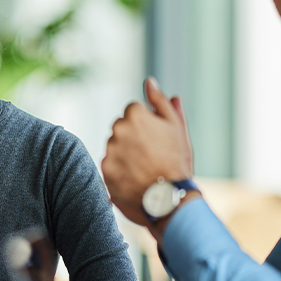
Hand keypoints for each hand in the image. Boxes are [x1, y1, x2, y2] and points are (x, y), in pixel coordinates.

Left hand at [101, 77, 194, 231]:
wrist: (170, 199)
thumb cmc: (177, 161)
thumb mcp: (176, 127)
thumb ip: (160, 102)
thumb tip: (149, 82)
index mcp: (134, 115)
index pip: (133, 112)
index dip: (147, 126)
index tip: (156, 140)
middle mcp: (117, 129)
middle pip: (122, 128)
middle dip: (133, 138)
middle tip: (151, 155)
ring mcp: (110, 150)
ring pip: (115, 147)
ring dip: (126, 154)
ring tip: (144, 169)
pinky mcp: (104, 170)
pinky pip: (110, 165)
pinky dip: (120, 171)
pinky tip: (136, 178)